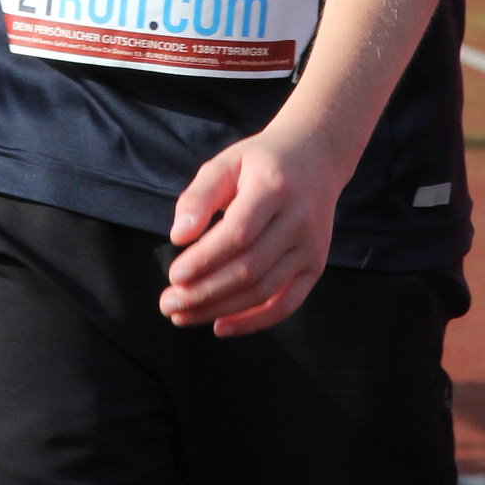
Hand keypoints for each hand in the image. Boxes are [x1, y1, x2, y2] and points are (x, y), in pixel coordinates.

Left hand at [163, 127, 345, 336]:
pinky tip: (220, 326)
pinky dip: (254, 322)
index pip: (239, 233)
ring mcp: (311, 246)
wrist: (316, 158)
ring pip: (264, 290)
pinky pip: (287, 304)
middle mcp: (299, 219)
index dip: (206, 258)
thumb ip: (199, 196)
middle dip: (205, 291)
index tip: (174, 275)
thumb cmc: (260, 162)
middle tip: (168, 303)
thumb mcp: (226, 163)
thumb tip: (178, 235)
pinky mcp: (316, 266)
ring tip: (183, 315)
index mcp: (274, 187)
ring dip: (221, 309)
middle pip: (250, 268)